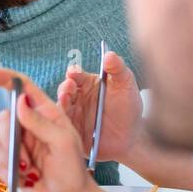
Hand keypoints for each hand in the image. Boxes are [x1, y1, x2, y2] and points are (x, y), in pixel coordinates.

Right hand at [0, 67, 141, 191]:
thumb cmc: (73, 172)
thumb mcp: (63, 143)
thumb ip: (41, 122)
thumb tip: (20, 103)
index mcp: (46, 114)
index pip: (24, 88)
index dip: (6, 79)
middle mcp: (30, 126)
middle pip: (4, 117)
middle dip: (10, 137)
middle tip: (26, 154)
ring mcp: (20, 145)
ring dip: (13, 158)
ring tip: (32, 169)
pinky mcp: (11, 162)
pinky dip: (10, 172)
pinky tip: (27, 178)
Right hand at [56, 49, 141, 163]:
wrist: (131, 137)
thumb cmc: (128, 108)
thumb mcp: (126, 86)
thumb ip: (118, 69)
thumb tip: (109, 54)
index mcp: (86, 84)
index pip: (76, 75)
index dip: (73, 73)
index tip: (73, 73)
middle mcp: (76, 98)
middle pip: (64, 90)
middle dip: (65, 88)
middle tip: (69, 88)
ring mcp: (72, 115)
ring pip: (61, 108)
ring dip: (61, 104)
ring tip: (65, 101)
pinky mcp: (71, 131)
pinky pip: (63, 127)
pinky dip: (61, 123)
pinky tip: (65, 121)